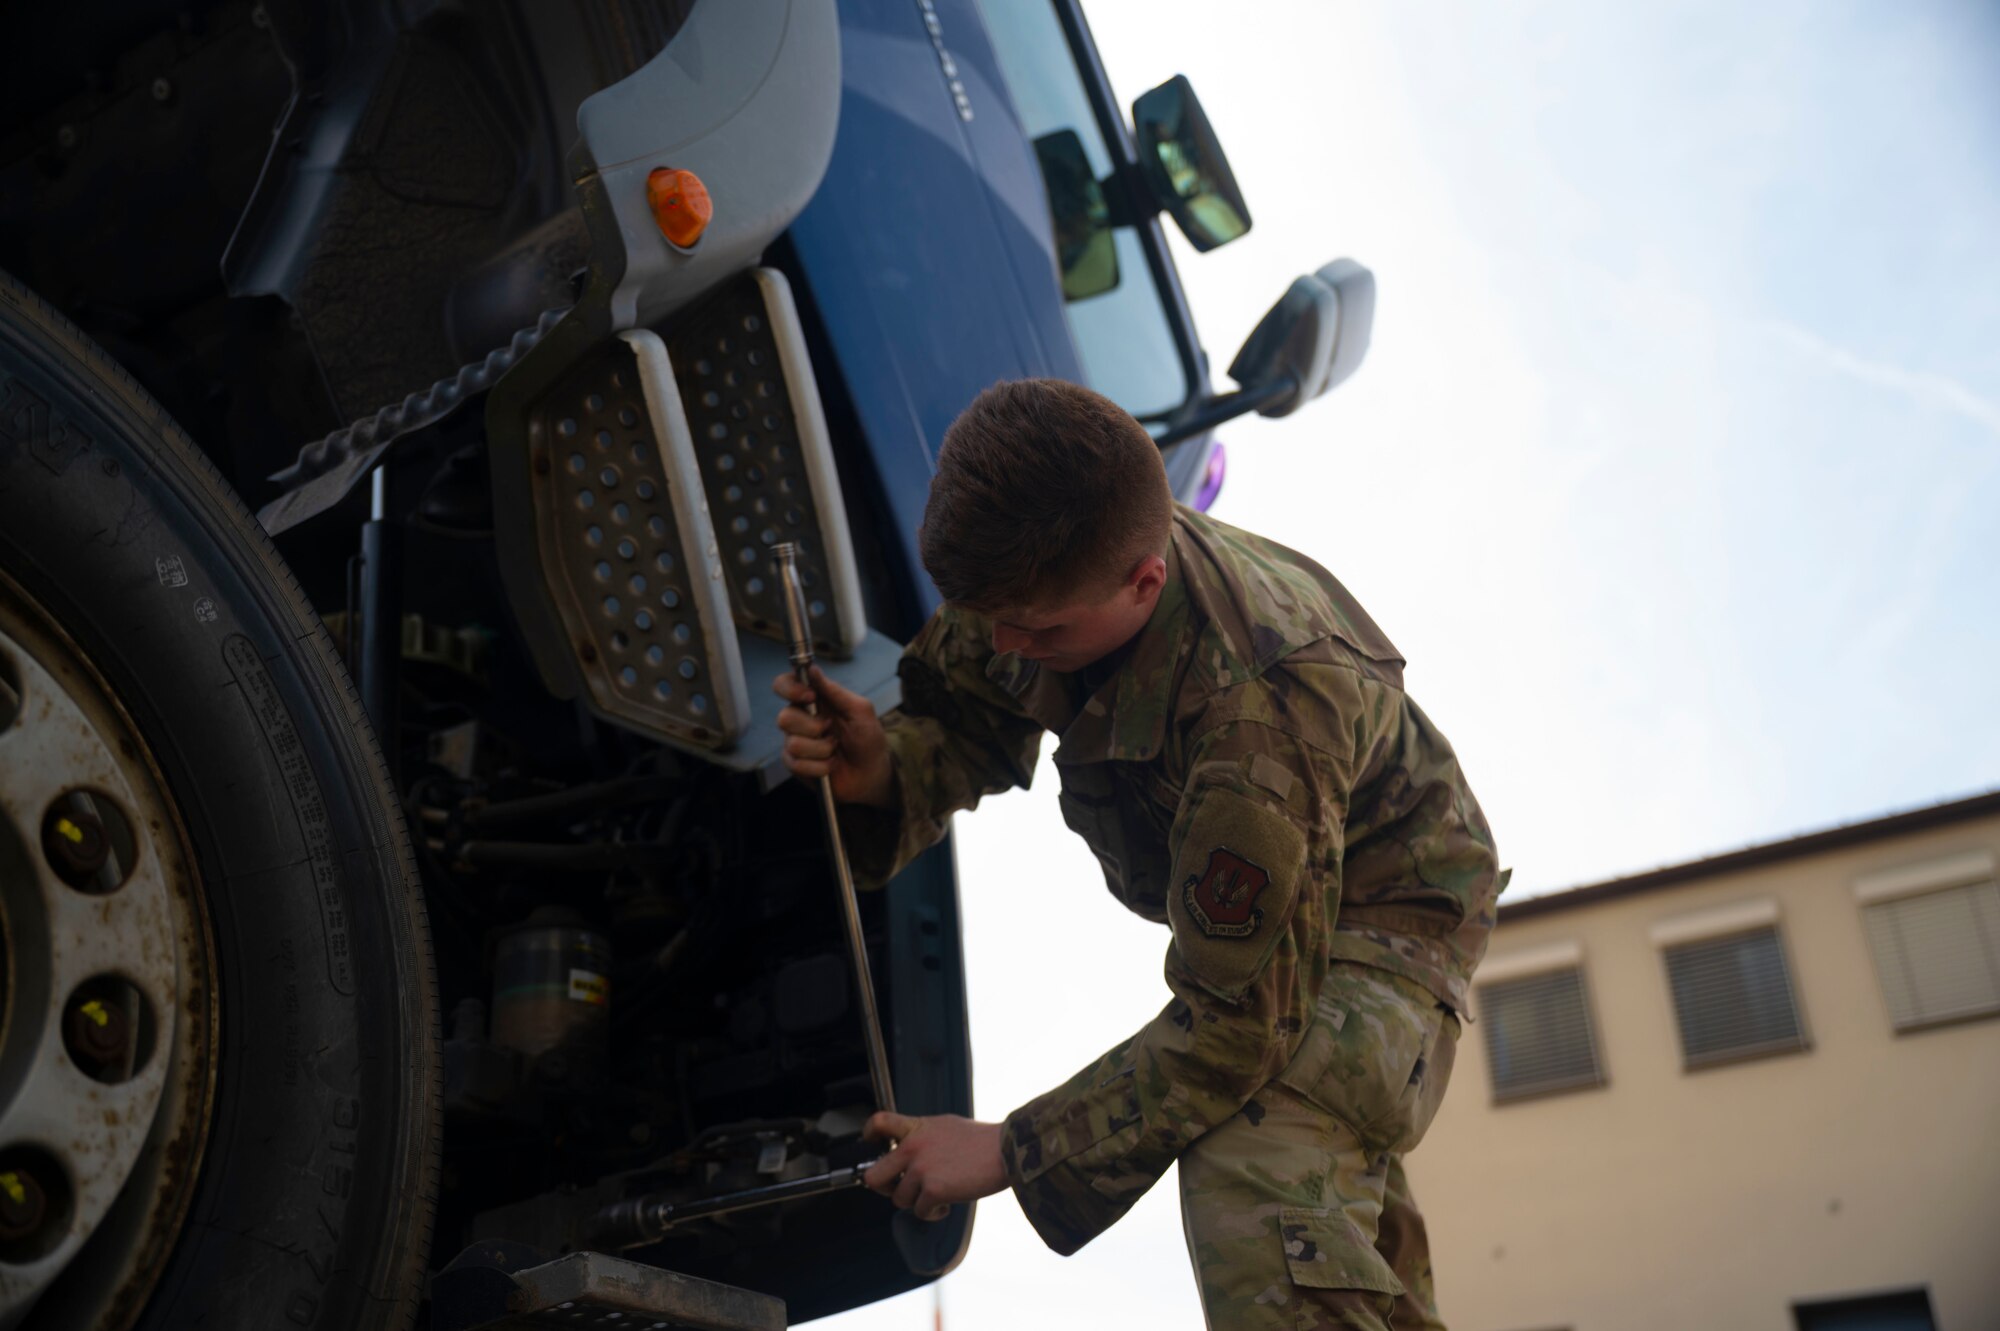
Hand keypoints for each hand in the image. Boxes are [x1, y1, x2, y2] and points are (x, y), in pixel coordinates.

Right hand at [773, 666, 895, 808]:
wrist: (871, 774)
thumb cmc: (868, 739)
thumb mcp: (860, 710)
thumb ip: (835, 691)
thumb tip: (813, 669)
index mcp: (813, 700)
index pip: (784, 685)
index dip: (790, 689)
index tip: (810, 697)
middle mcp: (800, 719)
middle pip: (784, 717)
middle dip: (813, 727)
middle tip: (832, 730)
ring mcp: (795, 741)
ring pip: (792, 743)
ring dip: (821, 749)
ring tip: (835, 750)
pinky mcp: (795, 764)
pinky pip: (796, 764)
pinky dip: (819, 766)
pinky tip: (830, 765)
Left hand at [861, 1112, 1007, 1221]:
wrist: (1006, 1150)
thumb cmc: (982, 1141)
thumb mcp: (946, 1127)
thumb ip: (924, 1137)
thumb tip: (912, 1153)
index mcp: (917, 1128)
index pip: (880, 1122)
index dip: (869, 1134)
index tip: (872, 1143)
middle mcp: (913, 1147)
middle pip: (874, 1176)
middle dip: (885, 1188)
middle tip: (901, 1188)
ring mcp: (921, 1169)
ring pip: (900, 1200)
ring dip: (917, 1202)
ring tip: (937, 1196)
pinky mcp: (933, 1189)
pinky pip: (920, 1212)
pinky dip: (933, 1213)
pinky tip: (947, 1205)